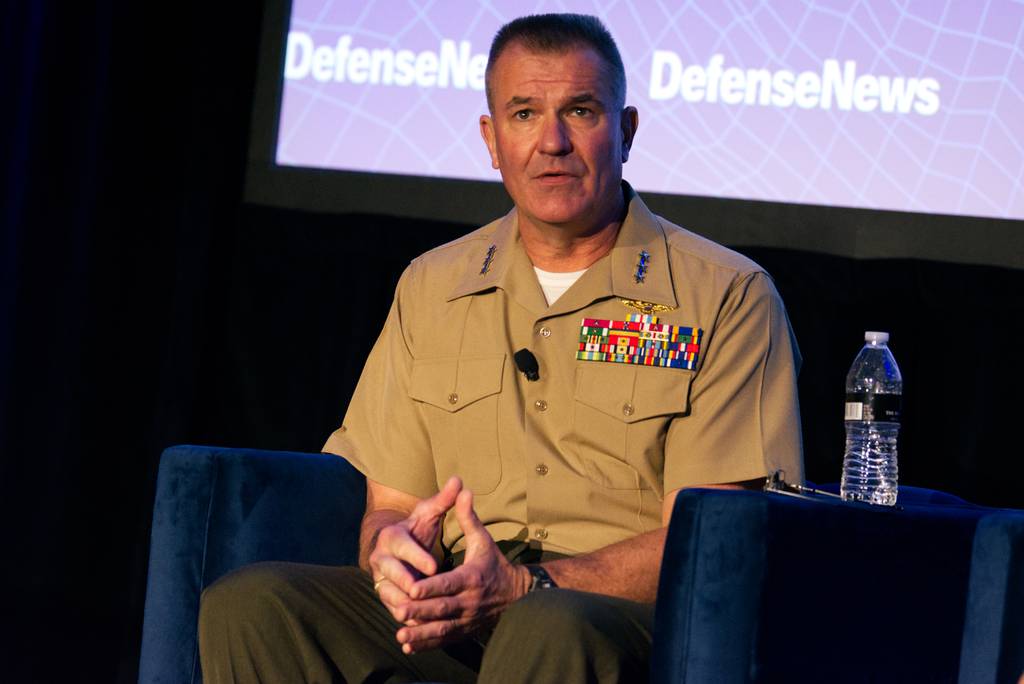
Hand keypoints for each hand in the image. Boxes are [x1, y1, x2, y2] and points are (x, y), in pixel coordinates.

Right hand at [369, 476, 461, 620]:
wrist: (399, 547)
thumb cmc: (418, 528)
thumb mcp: (430, 513)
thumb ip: (444, 499)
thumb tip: (459, 480)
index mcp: (392, 535)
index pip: (402, 546)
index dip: (417, 556)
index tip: (434, 566)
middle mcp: (380, 557)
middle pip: (389, 571)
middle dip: (405, 582)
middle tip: (422, 592)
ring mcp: (380, 577)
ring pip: (387, 592)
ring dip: (401, 603)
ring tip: (418, 613)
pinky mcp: (384, 594)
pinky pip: (391, 607)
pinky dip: (402, 615)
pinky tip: (416, 625)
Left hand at [393, 489, 531, 653]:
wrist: (516, 595)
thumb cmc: (494, 563)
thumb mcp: (483, 540)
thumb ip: (468, 518)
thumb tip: (463, 490)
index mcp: (471, 577)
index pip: (449, 583)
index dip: (431, 587)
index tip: (413, 588)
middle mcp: (469, 601)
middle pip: (442, 608)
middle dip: (419, 611)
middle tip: (398, 610)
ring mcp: (466, 619)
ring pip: (441, 628)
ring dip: (420, 633)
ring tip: (400, 635)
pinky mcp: (463, 631)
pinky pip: (443, 640)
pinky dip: (426, 644)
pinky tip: (407, 645)